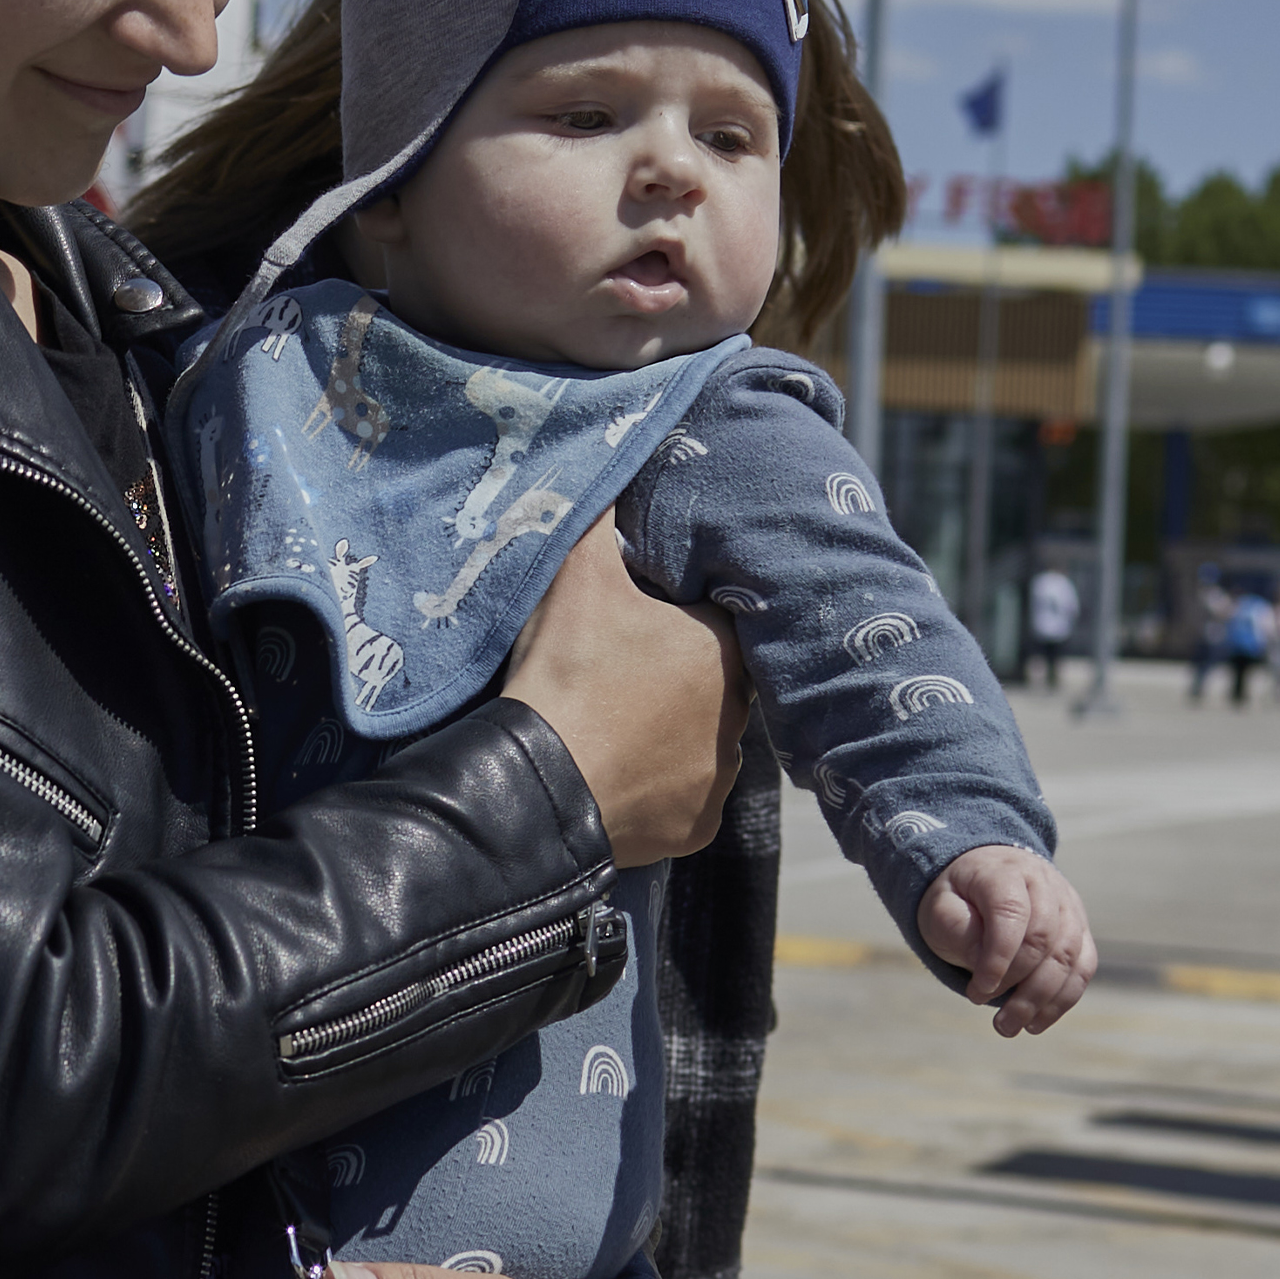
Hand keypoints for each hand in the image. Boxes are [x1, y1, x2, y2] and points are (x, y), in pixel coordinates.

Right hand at [500, 520, 744, 867]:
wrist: (539, 783)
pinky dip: (654, 789)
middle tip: (616, 677)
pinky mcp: (697, 826)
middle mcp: (739, 718)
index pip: (715, 624)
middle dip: (674, 680)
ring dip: (667, 737)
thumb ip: (596, 514)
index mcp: (723, 652)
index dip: (674, 622)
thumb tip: (607, 452)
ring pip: (700, 744)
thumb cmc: (567, 673)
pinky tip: (616, 774)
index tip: (635, 627)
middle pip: (711, 686)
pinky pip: (682, 799)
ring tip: (612, 728)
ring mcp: (719, 778)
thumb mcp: (577, 576)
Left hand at [917, 843, 1096, 1034]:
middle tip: (997, 1022)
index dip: (998, 958)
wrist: (984, 875)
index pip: (1011, 913)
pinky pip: (1083, 967)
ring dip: (1043, 1000)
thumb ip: (958, 930)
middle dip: (1020, 988)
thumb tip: (987, 967)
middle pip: (1044, 939)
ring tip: (1013, 1027)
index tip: (977, 993)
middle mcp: (1045, 884)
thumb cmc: (959, 897)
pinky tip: (1037, 1021)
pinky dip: (1063, 999)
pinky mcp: (1080, 929)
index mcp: (1005, 872)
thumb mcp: (940, 907)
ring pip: (1068, 957)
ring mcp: (1068, 906)